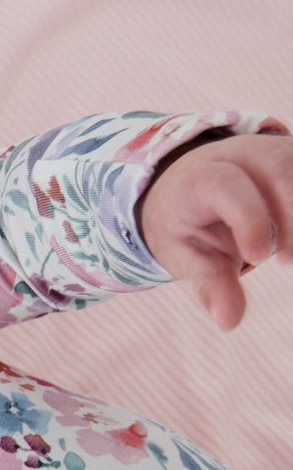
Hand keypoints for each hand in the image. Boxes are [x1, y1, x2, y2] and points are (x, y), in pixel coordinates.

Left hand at [138, 131, 292, 330]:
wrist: (189, 185)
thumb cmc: (187, 224)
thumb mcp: (187, 256)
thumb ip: (209, 285)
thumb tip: (229, 322)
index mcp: (201, 178)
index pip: (228, 187)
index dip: (249, 219)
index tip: (259, 257)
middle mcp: (239, 153)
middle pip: (278, 170)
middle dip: (291, 218)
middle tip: (287, 259)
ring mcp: (271, 148)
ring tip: (291, 252)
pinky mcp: (292, 154)